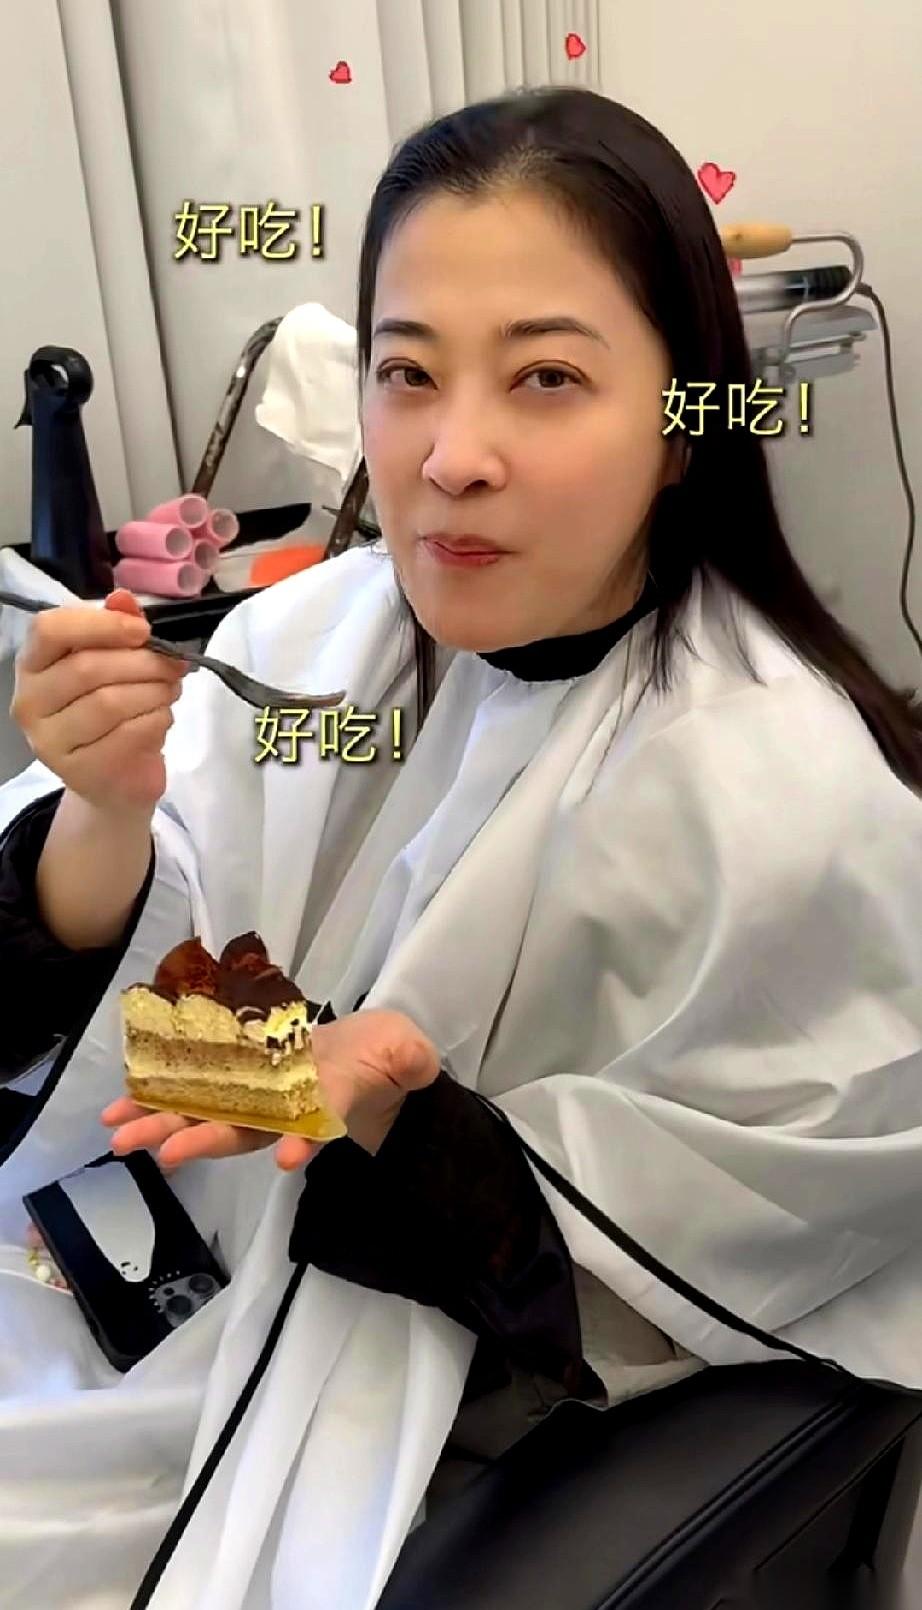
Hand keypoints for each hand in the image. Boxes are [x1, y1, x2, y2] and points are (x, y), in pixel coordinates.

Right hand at [11, 589, 188, 810]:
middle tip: (173, 666)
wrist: (115, 778)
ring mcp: (50, 742)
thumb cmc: (113, 712)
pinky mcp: (80, 772)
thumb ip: (117, 627)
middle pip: (88, 667)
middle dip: (143, 662)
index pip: (50, 629)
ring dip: (154, 691)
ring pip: (110, 702)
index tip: (142, 631)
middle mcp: (30, 703)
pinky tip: (161, 718)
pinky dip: (157, 720)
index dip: (101, 625)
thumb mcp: (115, 663)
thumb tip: (122, 598)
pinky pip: (128, 734)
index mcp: (32, 664)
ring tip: (169, 691)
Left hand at [102, 1007, 441, 1170]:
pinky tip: (130, 1090)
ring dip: (162, 1120)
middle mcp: (283, 1109)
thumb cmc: (388, 1058)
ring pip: (206, 1110)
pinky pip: (199, 1079)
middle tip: (157, 1153)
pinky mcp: (242, 1068)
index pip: (312, 1123)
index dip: (302, 1137)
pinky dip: (166, 1086)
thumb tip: (417, 1064)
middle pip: (238, 1128)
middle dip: (197, 1140)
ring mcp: (258, 1092)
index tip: (289, 1156)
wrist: (368, 1054)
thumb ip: (409, 1060)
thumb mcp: (407, 1056)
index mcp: (326, 1105)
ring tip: (118, 1128)